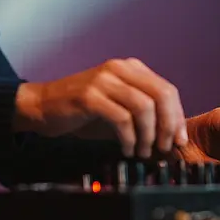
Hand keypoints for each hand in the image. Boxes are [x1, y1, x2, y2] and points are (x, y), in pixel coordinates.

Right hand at [13, 58, 187, 157]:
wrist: (41, 106)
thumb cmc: (82, 111)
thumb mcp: (117, 104)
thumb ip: (143, 111)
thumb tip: (173, 134)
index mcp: (129, 68)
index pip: (167, 90)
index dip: (177, 117)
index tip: (178, 141)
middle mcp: (118, 68)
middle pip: (160, 95)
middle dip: (168, 126)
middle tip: (164, 148)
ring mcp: (102, 80)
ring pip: (143, 107)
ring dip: (148, 136)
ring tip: (142, 152)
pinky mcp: (88, 96)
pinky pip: (121, 119)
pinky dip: (129, 139)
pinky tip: (127, 149)